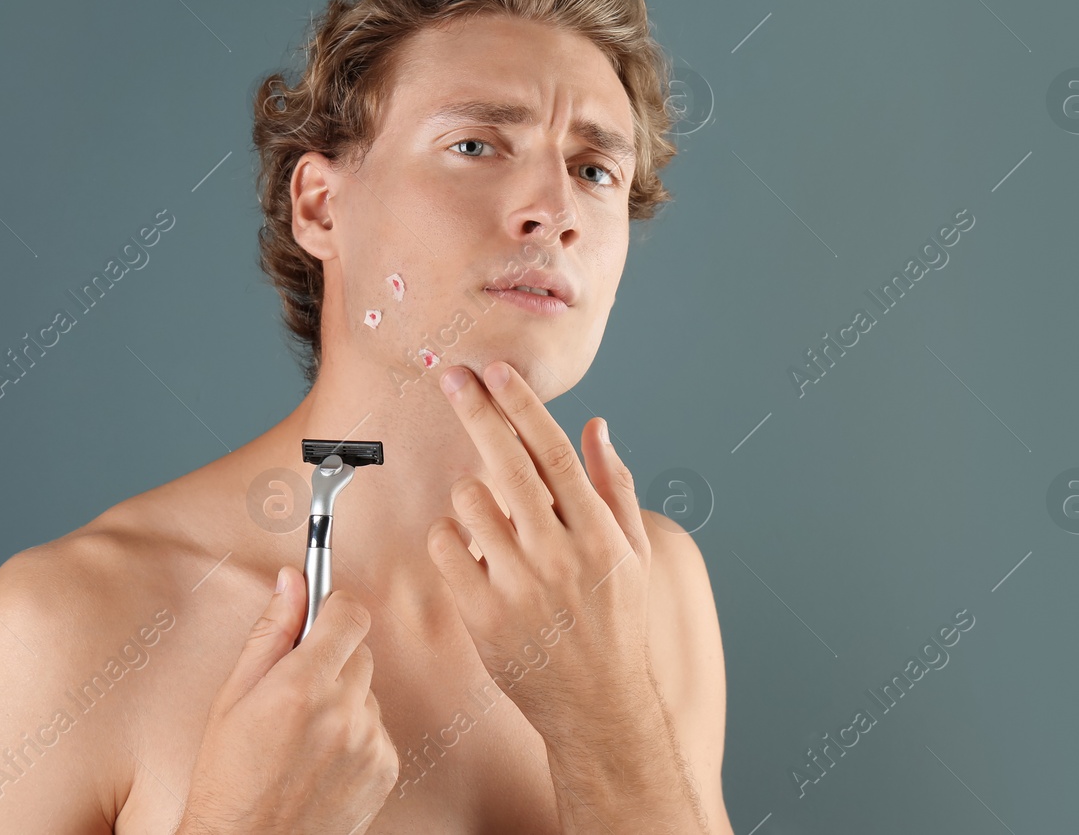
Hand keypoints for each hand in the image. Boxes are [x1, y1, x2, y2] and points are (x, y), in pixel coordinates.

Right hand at [174, 567, 399, 834]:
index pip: (349, 614)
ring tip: (303, 736)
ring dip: (343, 700)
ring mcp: (369, 742)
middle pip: (359, 651)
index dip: (334, 608)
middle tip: (295, 690)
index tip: (321, 615)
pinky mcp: (385, 769)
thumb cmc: (228, 777)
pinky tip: (322, 760)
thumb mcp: (233, 697)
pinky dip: (356, 735)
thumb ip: (271, 631)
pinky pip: (377, 728)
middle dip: (331, 658)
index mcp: (301, 686)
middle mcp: (343, 711)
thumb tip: (293, 579)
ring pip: (367, 692)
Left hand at [425, 360, 655, 749]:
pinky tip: (468, 548)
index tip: (498, 371)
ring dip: (470, 493)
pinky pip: (444, 547)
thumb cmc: (617, 626)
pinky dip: (448, 537)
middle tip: (452, 377)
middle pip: (508, 461)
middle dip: (477, 410)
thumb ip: (615, 486)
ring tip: (487, 515)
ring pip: (469, 501)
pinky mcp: (482, 613)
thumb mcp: (634, 554)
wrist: (598, 706)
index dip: (522, 405)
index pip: (554, 452)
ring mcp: (519, 584)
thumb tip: (597, 427)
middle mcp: (559, 553)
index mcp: (598, 533)